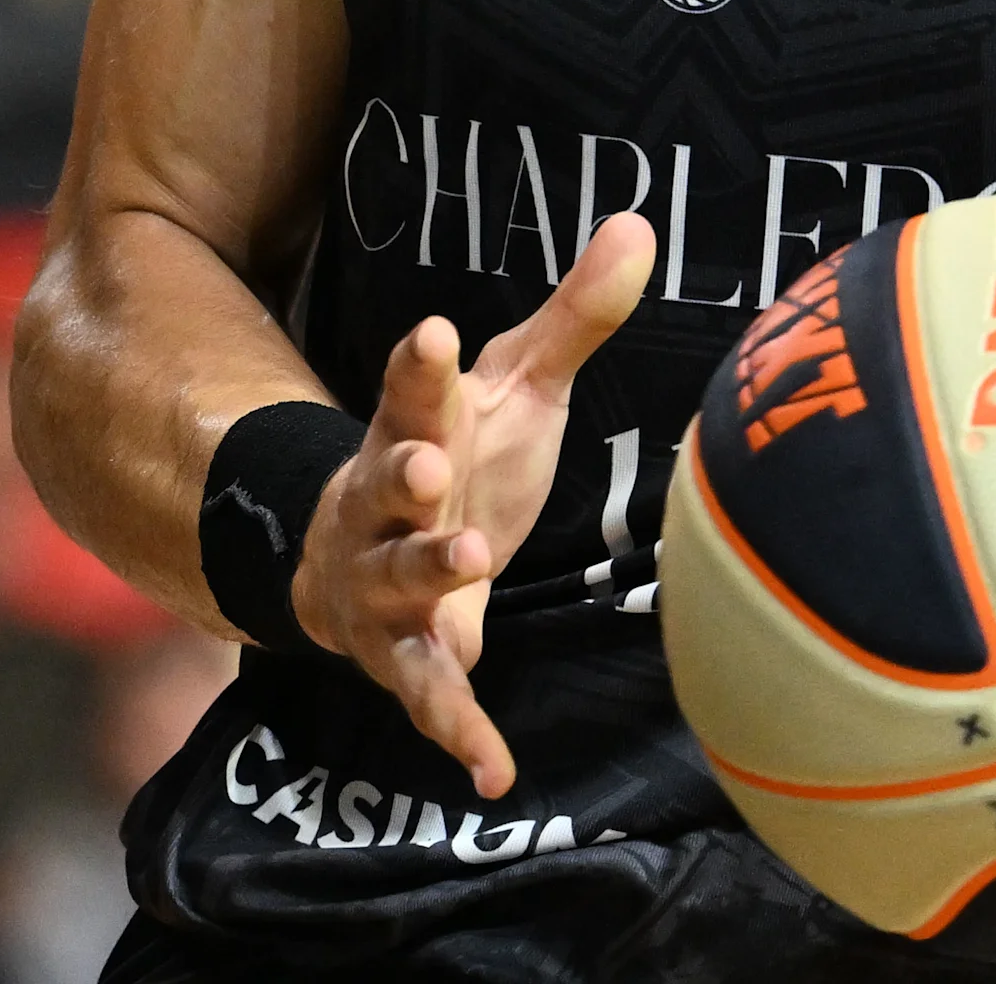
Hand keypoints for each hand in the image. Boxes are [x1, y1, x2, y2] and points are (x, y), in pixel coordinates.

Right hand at [292, 210, 656, 796]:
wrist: (352, 555)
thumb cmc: (457, 458)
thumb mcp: (514, 386)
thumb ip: (574, 318)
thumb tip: (642, 224)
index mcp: (416, 430)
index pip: (412, 391)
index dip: (418, 366)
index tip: (429, 331)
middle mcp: (383, 504)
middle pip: (384, 484)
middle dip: (400, 475)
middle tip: (427, 468)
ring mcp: (381, 584)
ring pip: (394, 582)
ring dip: (426, 575)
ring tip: (470, 565)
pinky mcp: (401, 657)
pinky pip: (425, 695)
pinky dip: (457, 731)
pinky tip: (493, 771)